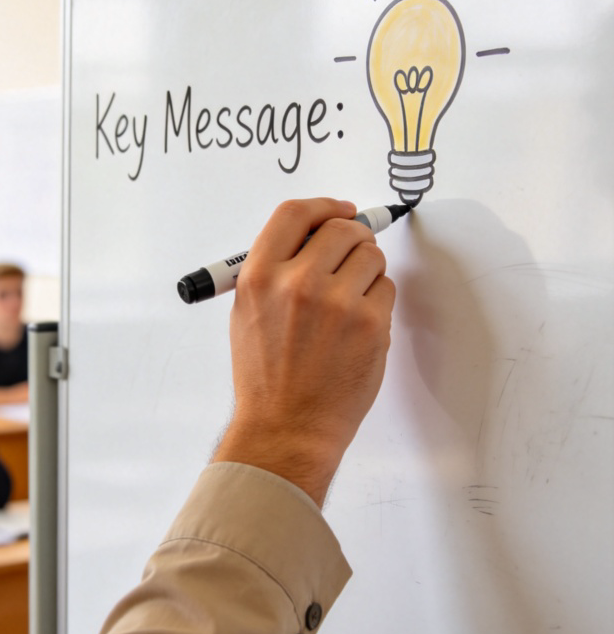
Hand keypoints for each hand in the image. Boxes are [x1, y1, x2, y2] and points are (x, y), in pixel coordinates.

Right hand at [213, 197, 395, 505]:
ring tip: (350, 301)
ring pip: (372, 256)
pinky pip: (387, 289)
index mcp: (259, 276)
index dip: (323, 206)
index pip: (295, 213)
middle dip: (353, 238)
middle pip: (342, 228)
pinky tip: (358, 326)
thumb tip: (314, 236)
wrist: (287, 427)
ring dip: (367, 270)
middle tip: (351, 258)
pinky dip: (377, 301)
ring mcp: (337, 303)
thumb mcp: (247, 313)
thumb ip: (275, 269)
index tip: (340, 210)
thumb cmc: (266, 376)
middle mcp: (296, 283)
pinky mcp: (370, 324)